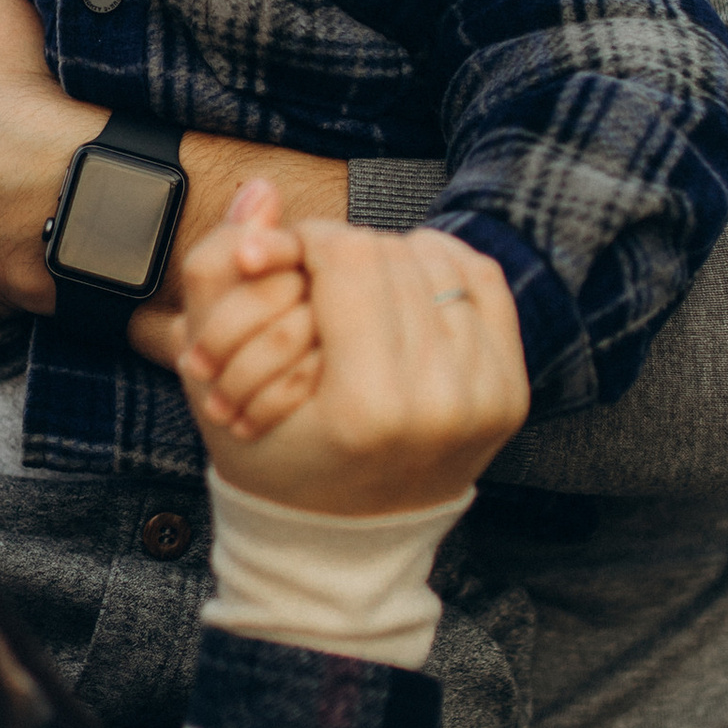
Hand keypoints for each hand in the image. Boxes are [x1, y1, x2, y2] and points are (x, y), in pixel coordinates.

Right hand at [176, 188, 527, 515]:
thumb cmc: (272, 454)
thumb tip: (263, 190)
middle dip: (347, 253)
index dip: (306, 239)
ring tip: (358, 294)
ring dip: (393, 259)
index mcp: (366, 406)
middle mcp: (439, 404)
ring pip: (439, 259)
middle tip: (317, 284)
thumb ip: (222, 270)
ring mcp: (484, 400)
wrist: (341, 538)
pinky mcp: (510, 393)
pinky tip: (407, 289)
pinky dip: (442, 269)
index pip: (348, 255)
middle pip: (393, 251)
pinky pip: (483, 282)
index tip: (283, 259)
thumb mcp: (217, 373)